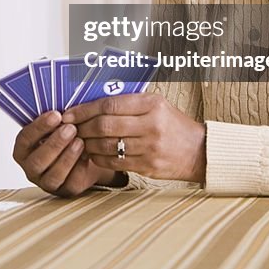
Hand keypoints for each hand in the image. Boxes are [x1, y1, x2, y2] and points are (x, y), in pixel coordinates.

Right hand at [12, 111, 122, 196]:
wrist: (85, 153)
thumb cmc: (66, 135)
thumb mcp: (58, 125)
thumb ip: (55, 118)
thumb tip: (63, 104)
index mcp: (23, 149)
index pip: (25, 139)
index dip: (39, 127)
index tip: (55, 115)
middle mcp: (31, 167)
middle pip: (37, 161)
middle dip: (54, 143)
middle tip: (70, 128)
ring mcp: (47, 182)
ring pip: (53, 175)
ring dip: (67, 157)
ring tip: (80, 141)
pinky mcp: (65, 190)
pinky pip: (70, 183)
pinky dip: (79, 168)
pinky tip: (86, 155)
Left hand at [62, 94, 205, 182]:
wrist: (199, 151)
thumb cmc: (173, 125)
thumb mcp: (156, 104)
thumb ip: (128, 102)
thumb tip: (91, 103)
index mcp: (152, 104)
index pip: (109, 104)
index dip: (84, 109)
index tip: (70, 112)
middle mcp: (152, 124)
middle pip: (104, 125)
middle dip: (82, 127)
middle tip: (70, 128)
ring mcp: (150, 147)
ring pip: (106, 145)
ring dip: (87, 143)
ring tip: (79, 140)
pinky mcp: (149, 167)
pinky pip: (115, 162)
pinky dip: (98, 158)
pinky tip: (92, 153)